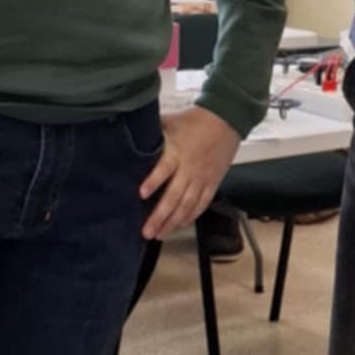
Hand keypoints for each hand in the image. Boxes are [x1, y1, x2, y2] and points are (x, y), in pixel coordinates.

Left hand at [139, 107, 239, 238]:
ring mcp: (203, 178)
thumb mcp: (170, 122)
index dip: (153, 181)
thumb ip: (151, 131)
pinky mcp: (213, 183)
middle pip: (175, 196)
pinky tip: (180, 225)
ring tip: (159, 234)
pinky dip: (191, 216)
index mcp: (178, 151)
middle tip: (146, 231)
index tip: (141, 194)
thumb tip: (129, 130)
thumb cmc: (194, 120)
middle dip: (160, 215)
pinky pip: (202, 204)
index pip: (165, 168)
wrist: (226, 120)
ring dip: (173, 221)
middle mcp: (190, 168)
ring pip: (188, 205)